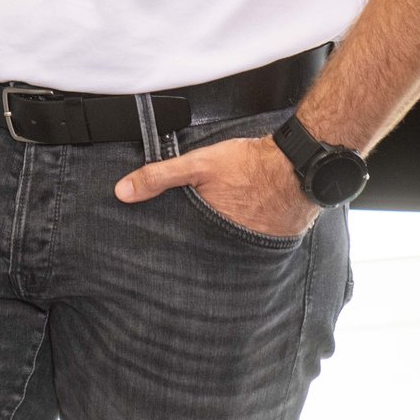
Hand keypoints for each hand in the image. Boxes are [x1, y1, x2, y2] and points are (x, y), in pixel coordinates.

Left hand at [114, 135, 318, 239]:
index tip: (159, 254)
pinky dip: (245, 238)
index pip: (183, 248)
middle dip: (196, 250)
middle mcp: (232, 244)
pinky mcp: (274, 241)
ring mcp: (255, 246)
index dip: (172, 250)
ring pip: (229, 249)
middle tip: (182, 252)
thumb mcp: (197, 165)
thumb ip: (159, 177)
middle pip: (206, 251)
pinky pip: (253, 245)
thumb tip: (122, 192)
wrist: (297, 164)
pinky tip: (242, 227)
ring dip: (222, 245)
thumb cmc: (249, 164)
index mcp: (210, 230)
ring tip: (216, 237)